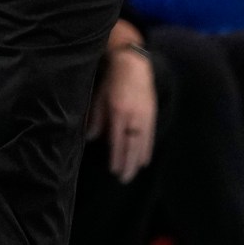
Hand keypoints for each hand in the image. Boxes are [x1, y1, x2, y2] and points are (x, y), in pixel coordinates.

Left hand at [88, 45, 158, 181]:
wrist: (133, 64)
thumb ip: (96, 118)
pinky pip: (150, 135)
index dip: (117, 157)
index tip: (114, 170)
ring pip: (143, 143)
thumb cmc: (112, 81)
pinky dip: (147, 149)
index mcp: (119, 111)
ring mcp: (145, 115)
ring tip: (133, 173)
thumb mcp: (99, 97)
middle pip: (132, 145)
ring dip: (138, 160)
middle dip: (128, 164)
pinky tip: (144, 159)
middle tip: (125, 179)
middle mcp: (134, 116)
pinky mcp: (152, 113)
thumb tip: (92, 138)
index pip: (118, 140)